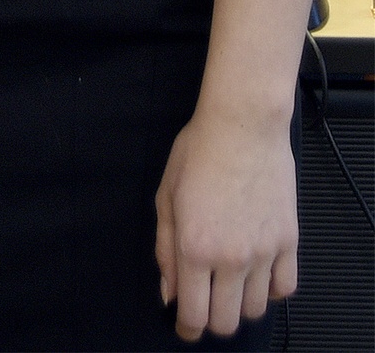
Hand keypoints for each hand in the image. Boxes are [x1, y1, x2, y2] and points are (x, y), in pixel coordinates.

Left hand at [155, 105, 297, 341]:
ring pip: (257, 310)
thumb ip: (165, 249)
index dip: (185, 328)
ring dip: (240, 304)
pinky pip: (285, 289)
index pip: (193, 314)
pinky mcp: (290, 244)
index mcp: (195, 247)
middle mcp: (232, 258)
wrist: (242, 128)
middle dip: (211, 321)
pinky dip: (271, 290)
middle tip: (203, 304)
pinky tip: (256, 273)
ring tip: (227, 283)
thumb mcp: (165, 197)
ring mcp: (264, 253)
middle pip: (227, 322)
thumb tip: (169, 292)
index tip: (182, 327)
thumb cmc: (198, 153)